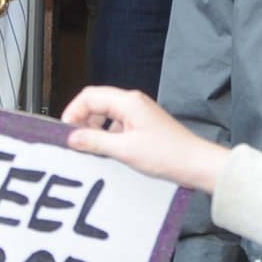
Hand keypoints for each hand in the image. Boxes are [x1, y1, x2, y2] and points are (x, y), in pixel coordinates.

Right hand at [63, 86, 227, 194]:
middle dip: (81, 120)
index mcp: (128, 102)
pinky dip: (106, 134)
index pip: (89, 97)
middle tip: (75, 140)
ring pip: (104, 113)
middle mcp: (132, 102)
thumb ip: (95, 141)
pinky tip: (108, 151)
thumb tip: (73, 137)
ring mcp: (137, 112)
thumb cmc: (170, 155)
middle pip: (95, 102)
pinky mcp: (141, 123)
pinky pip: (115, 123)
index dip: (73, 112)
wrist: (195, 164)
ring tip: (93, 148)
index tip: (66, 131)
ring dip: (94, 129)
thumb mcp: (125, 150)